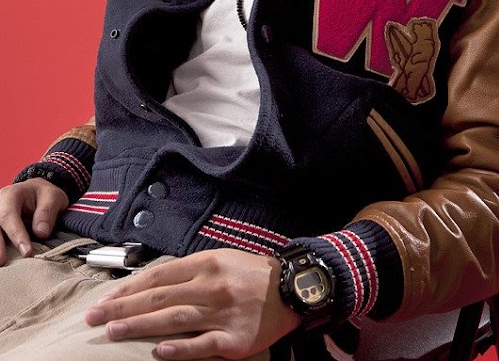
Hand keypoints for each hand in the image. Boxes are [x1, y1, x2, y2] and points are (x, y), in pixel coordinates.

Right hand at [0, 179, 68, 264]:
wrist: (36, 192)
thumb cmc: (44, 195)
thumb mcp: (52, 197)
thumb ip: (47, 212)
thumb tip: (41, 233)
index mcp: (12, 195)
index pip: (9, 215)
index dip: (16, 234)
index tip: (27, 252)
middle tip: (3, 262)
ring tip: (2, 264)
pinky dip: (0, 248)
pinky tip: (3, 259)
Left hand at [85, 248, 300, 358]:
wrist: (292, 288)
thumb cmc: (252, 274)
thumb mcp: (221, 260)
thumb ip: (190, 271)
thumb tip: (153, 285)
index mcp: (206, 264)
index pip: (158, 277)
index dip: (129, 289)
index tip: (104, 300)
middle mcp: (211, 286)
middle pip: (159, 298)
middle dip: (123, 307)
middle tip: (94, 318)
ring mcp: (222, 313)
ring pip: (174, 319)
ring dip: (141, 326)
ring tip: (113, 331)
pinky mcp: (234, 339)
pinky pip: (202, 345)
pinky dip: (179, 349)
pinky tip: (158, 352)